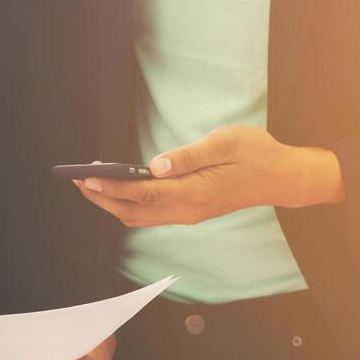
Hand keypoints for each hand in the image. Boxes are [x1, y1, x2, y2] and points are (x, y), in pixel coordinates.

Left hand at [77, 126, 344, 227]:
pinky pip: (151, 213)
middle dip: (102, 198)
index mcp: (194, 193)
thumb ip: (188, 156)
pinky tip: (119, 187)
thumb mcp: (224, 144)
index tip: (86, 178)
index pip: (143, 193)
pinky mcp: (190, 211)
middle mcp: (187, 210)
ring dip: (112, 202)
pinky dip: (129, 202)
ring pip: (139, 216)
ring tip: (90, 183)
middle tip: (76, 180)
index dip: (111, 188)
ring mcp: (188, 214)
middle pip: (133, 211)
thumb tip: (155, 165)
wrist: (282, 177)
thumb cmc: (256, 154)